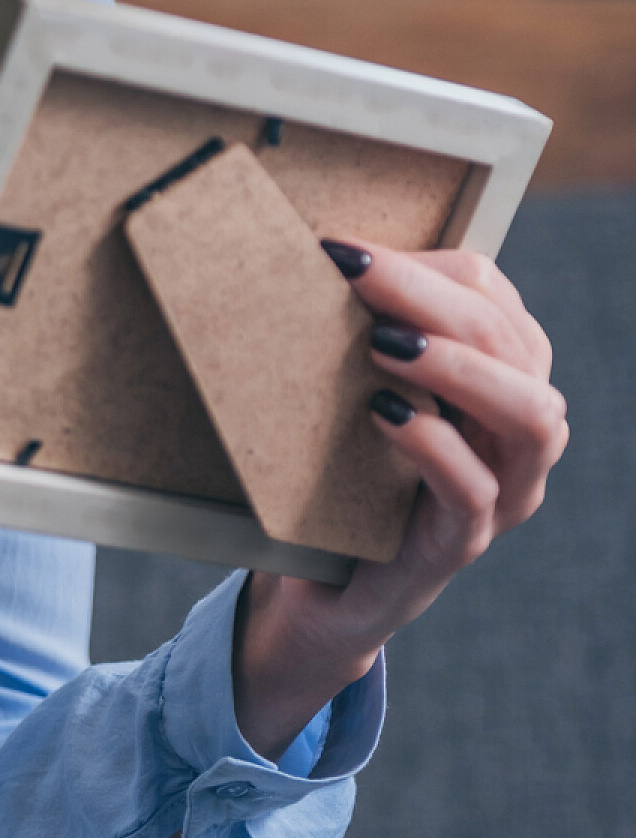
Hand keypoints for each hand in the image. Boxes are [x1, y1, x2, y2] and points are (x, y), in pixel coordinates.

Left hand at [233, 240, 568, 757]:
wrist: (319, 588)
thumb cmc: (338, 475)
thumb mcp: (351, 394)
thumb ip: (357, 335)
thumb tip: (309, 255)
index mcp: (497, 380)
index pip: (493, 299)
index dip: (428, 264)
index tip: (343, 249)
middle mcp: (516, 435)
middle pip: (516, 344)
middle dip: (435, 298)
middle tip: (356, 275)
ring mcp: (501, 495)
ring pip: (530, 416)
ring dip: (458, 366)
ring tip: (382, 343)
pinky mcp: (459, 546)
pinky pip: (473, 492)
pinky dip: (433, 445)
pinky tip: (383, 414)